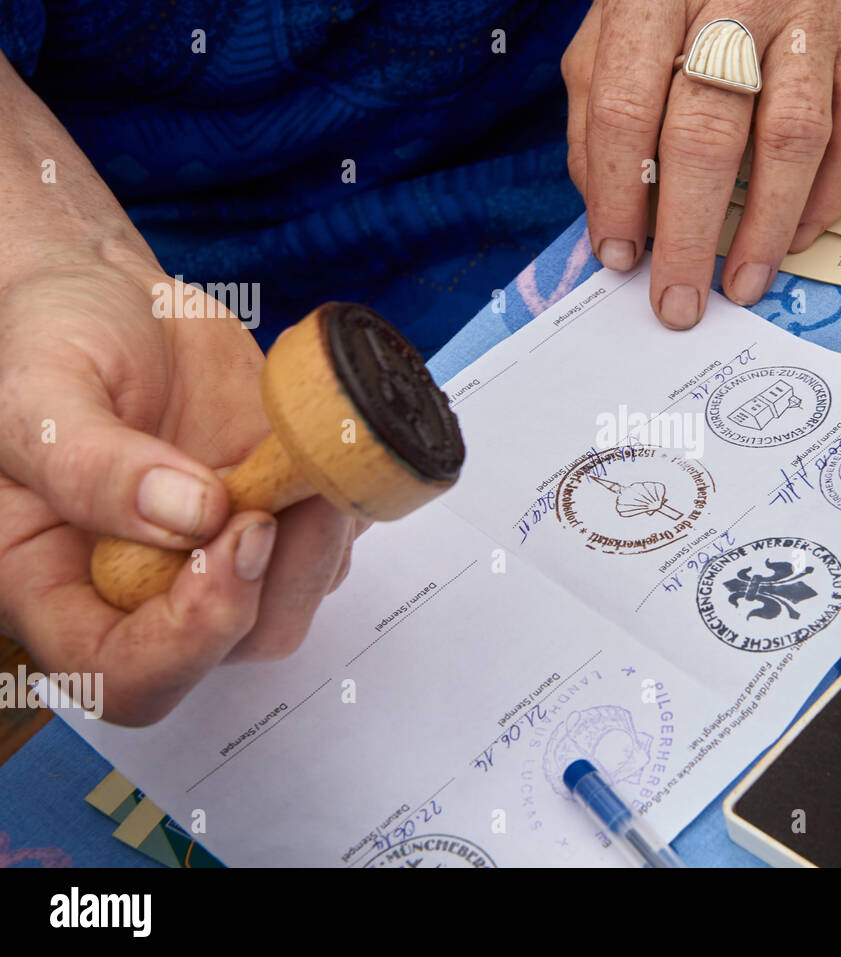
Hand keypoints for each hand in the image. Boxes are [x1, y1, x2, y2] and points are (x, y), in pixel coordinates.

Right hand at [0, 239, 362, 725]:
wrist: (108, 302)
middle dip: (274, 580)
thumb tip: (190, 515)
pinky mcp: (271, 521)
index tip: (231, 546)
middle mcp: (140, 593)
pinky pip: (325, 548)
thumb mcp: (36, 392)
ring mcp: (214, 560)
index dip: (188, 642)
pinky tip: (318, 448)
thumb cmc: (43, 343)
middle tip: (283, 490)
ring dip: (318, 540)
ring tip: (305, 455)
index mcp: (53, 587)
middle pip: (231, 649)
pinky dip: (338, 505)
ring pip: (293, 602)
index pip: (124, 675)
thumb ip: (91, 463)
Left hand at [563, 0, 840, 327]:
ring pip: (794, 137)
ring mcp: (811, 17)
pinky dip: (832, 195)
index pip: (626, 107)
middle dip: (687, 233)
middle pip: (708, 133)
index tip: (618, 256)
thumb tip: (612, 215)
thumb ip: (598, 113)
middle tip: (678, 300)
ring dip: (765, 227)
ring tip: (742, 284)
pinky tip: (798, 235)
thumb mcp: (612, 31)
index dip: (619, 192)